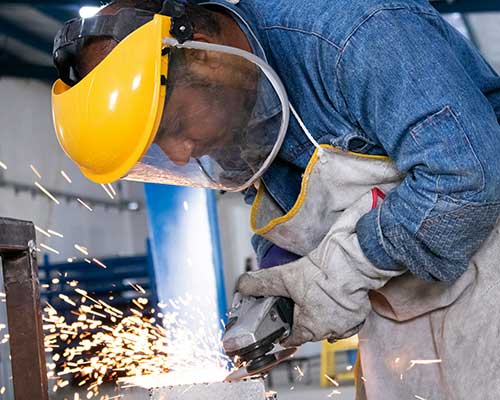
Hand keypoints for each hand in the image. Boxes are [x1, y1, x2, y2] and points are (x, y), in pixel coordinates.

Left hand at [238, 193, 404, 346]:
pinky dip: (342, 310)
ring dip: (324, 314)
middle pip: (312, 330)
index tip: (283, 326)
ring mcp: (349, 323)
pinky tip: (336, 296)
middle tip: (300, 301)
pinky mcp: (362, 312)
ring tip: (318, 296)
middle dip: (305, 318)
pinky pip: (349, 317)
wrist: (354, 260)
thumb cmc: (324, 272)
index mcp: (310, 328)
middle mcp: (331, 331)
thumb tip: (242, 285)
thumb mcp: (285, 276)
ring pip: (331, 324)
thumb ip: (262, 283)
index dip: (285, 331)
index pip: (293, 338)